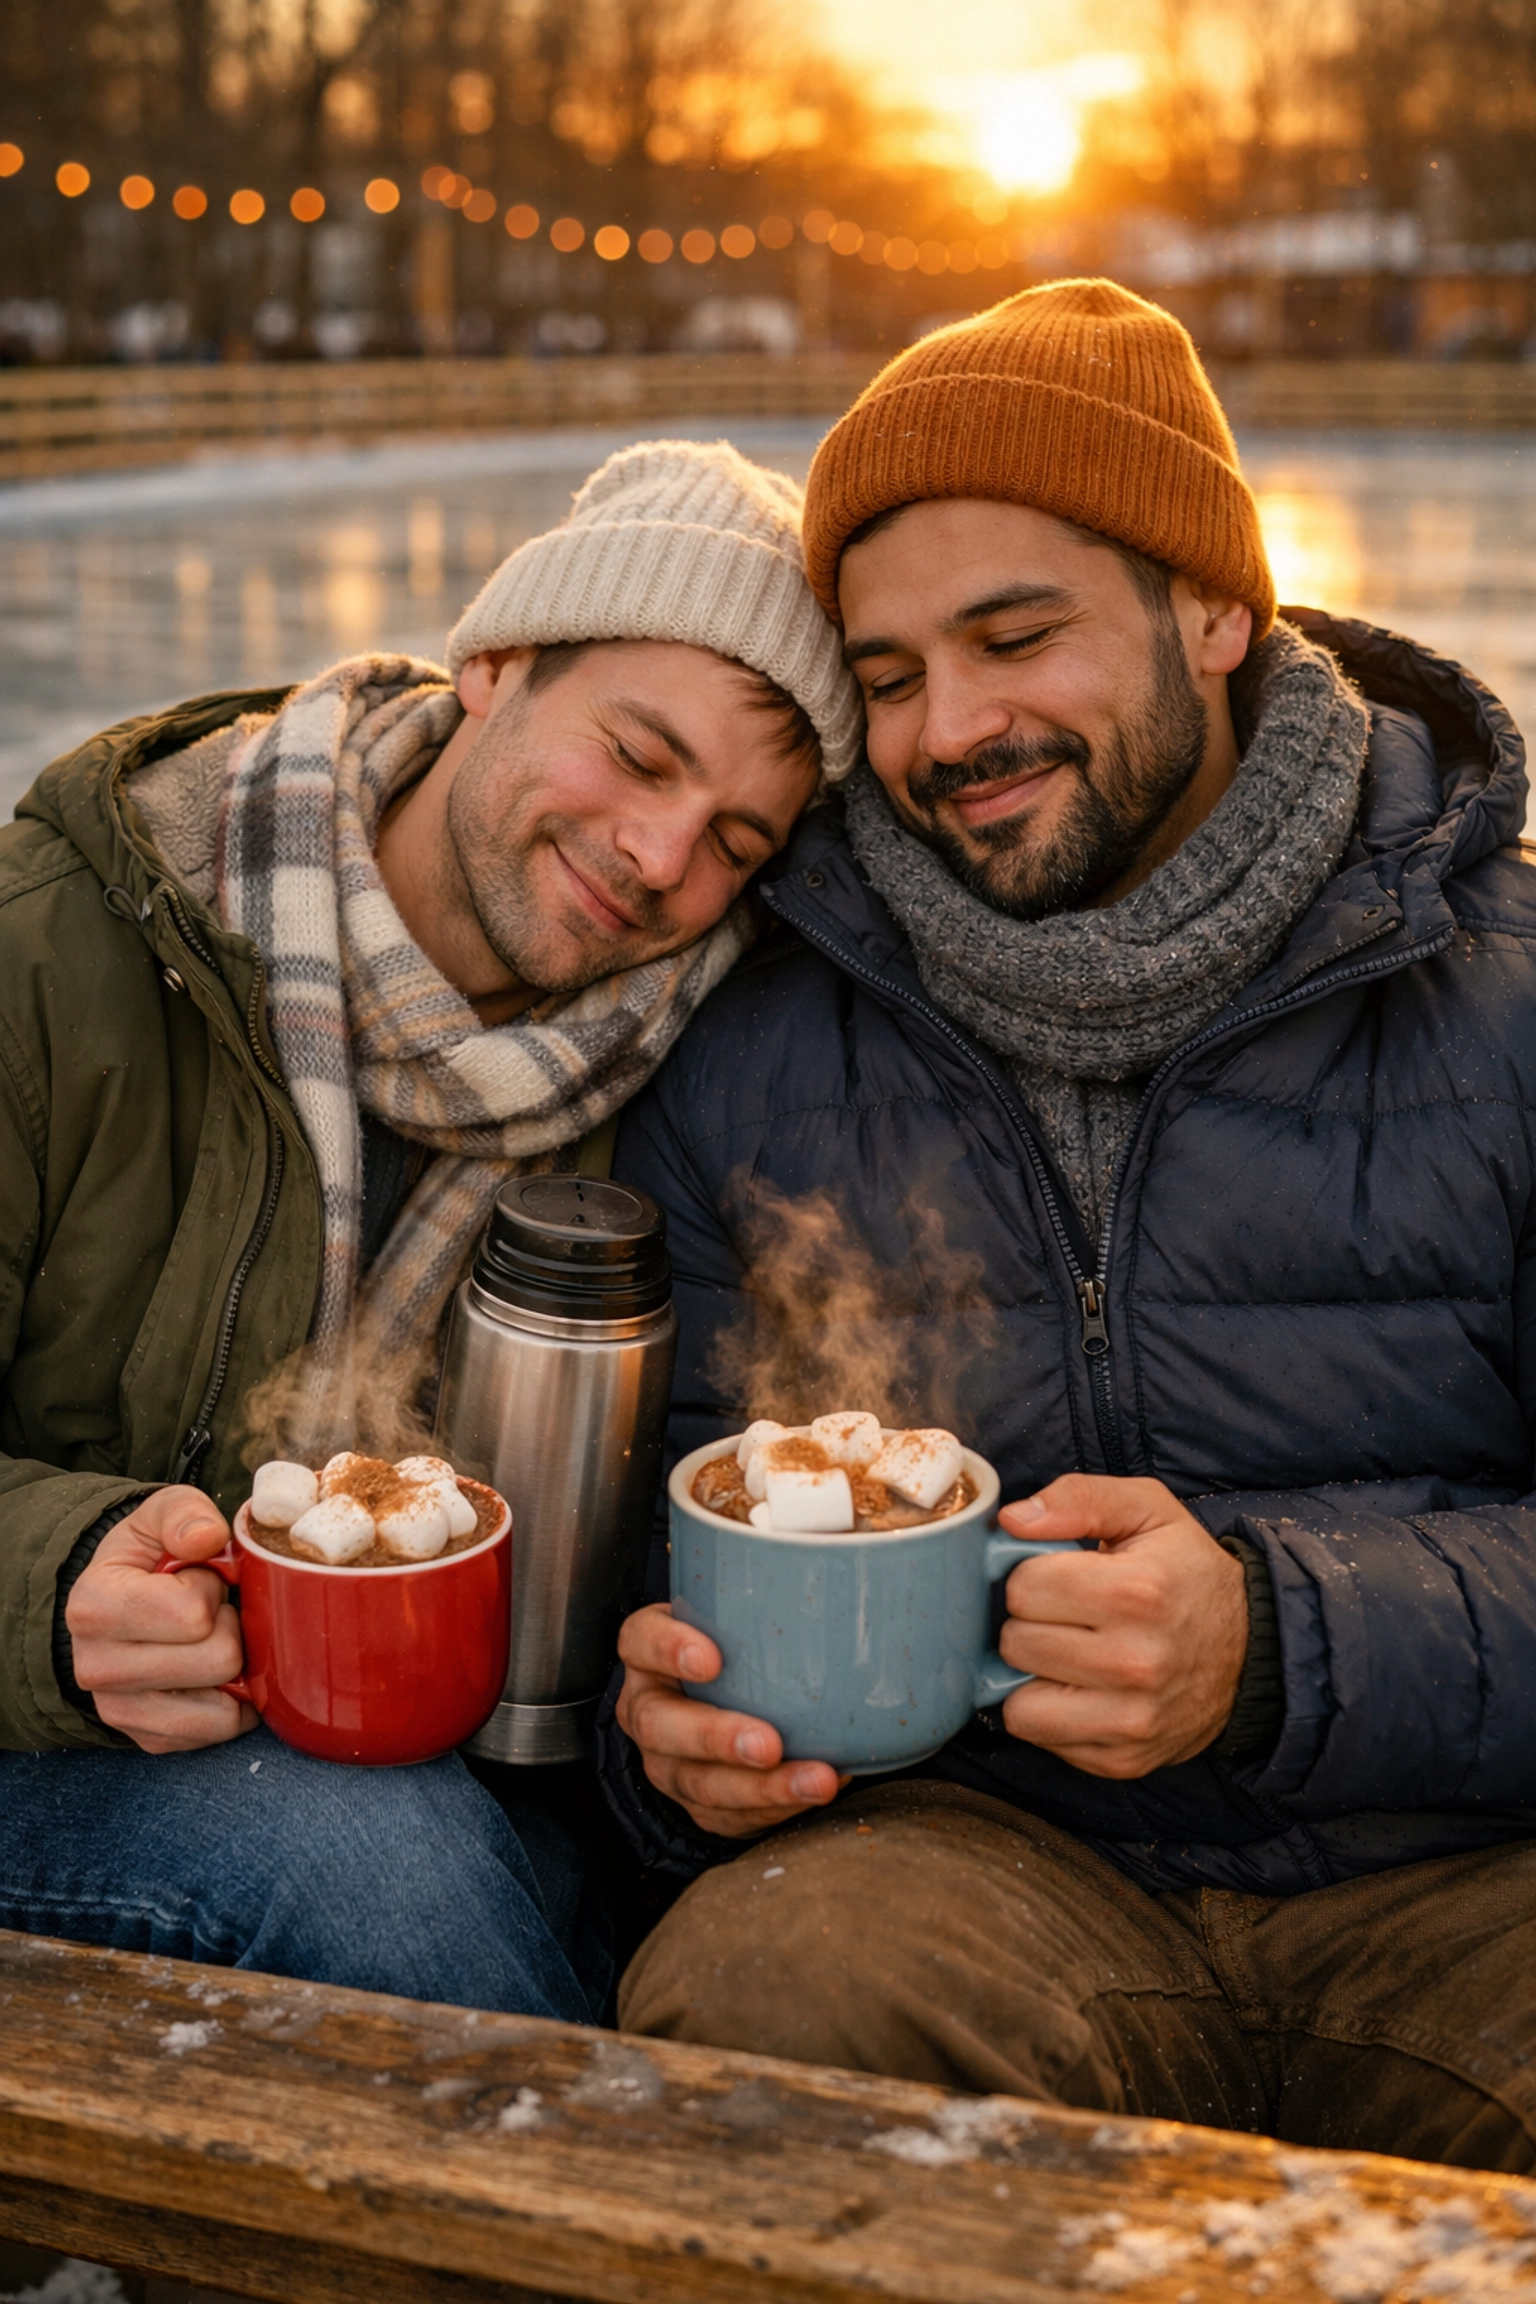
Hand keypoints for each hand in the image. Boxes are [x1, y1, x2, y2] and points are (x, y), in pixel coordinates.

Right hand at [65, 1488, 256, 1753]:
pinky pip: (219, 1730)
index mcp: (94, 1607)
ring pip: (223, 1704)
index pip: (194, 1613)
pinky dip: (230, 1701)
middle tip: (208, 1611)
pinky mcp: (147, 1739)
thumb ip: (184, 1514)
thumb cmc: (148, 1557)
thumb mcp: (161, 1515)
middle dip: (228, 1626)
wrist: (116, 1606)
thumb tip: (206, 1538)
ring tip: (206, 1639)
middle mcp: (96, 1668)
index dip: (210, 1589)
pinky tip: (212, 1672)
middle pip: (219, 1659)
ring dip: (231, 1666)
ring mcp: (119, 1712)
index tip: (195, 1579)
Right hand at [616, 1603, 844, 1838]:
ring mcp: (668, 1763)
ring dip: (762, 1787)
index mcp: (648, 1654)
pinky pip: (730, 1817)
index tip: (711, 1658)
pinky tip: (813, 1794)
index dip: (668, 1649)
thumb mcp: (730, 1616)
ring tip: (816, 1780)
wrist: (713, 1709)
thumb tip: (823, 1536)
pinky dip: (777, 1808)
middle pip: (660, 1726)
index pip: (641, 1642)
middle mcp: (648, 1709)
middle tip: (768, 1743)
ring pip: (699, 1783)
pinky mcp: (697, 1805)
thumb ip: (759, 1595)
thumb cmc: (732, 1650)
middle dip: (716, 1738)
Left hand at [996, 1475, 1247, 1778]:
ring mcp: (1130, 1720)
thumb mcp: (1148, 1510)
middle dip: (1031, 1624)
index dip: (1032, 1576)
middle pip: (1015, 1643)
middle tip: (1068, 1616)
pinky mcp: (1122, 1760)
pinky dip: (1049, 1712)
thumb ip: (1079, 1498)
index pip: (1023, 1588)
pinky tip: (1082, 1688)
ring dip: (1033, 1675)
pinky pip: (1040, 1736)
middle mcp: (1135, 1662)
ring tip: (1068, 1653)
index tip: (1061, 1577)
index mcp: (1137, 1592)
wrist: (1252, 1653)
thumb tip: (1012, 1520)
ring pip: (1017, 1702)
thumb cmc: (1187, 1574)